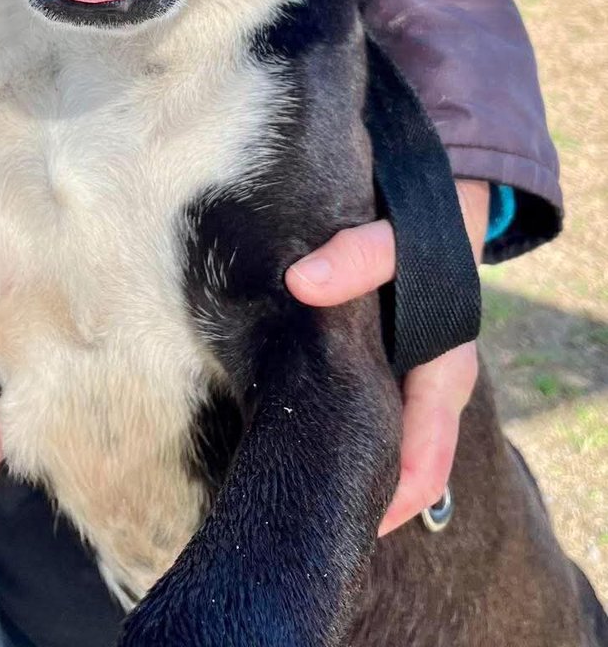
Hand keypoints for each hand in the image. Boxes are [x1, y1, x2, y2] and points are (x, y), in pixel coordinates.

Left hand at [285, 179, 488, 535]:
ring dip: (344, 458)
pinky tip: (288, 424)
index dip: (388, 503)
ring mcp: (403, 379)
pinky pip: (358, 405)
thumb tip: (302, 282)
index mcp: (443, 375)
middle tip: (303, 515)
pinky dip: (333, 420)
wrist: (431, 204)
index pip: (423, 466)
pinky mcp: (376, 362)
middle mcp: (427, 388)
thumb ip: (358, 257)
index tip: (345, 527)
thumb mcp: (399, 238)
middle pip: (397, 465)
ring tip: (289, 480)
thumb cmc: (421, 227)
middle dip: (359, 493)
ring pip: (375, 436)